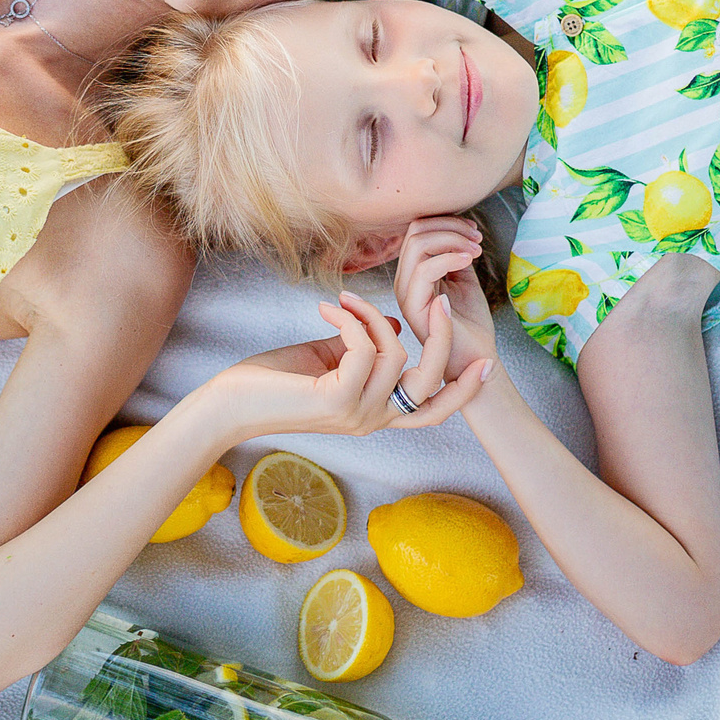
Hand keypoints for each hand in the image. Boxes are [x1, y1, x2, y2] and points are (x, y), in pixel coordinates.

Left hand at [203, 292, 486, 440]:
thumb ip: (365, 347)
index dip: (463, 390)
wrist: (230, 404)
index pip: (433, 409)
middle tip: (436, 300)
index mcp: (376, 412)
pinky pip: (365, 348)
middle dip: (442, 341)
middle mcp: (373, 419)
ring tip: (340, 301)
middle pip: (430, 383)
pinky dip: (351, 321)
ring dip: (370, 316)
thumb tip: (398, 325)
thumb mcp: (330, 360)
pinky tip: (327, 311)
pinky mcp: (337, 401)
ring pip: (396, 354)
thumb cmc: (274, 381)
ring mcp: (357, 414)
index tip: (488, 364)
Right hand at [392, 215, 498, 386]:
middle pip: (416, 232)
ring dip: (452, 239)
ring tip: (475, 250)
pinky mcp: (414, 307)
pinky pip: (424, 270)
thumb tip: (459, 231)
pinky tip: (468, 260)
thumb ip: (455, 254)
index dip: (447, 222)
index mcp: (414, 273)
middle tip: (477, 239)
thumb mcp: (464, 278)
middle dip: (451, 227)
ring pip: (418, 245)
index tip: (474, 231)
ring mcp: (406, 294)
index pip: (418, 230)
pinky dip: (449, 257)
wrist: (476, 359)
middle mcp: (404, 281)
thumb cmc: (471, 324)